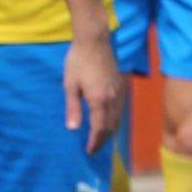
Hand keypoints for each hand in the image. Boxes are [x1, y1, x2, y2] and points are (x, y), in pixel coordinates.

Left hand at [64, 33, 124, 153]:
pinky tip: (109, 121)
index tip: (89, 151)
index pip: (99, 128)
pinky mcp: (121, 86)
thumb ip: (72, 108)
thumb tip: (72, 128)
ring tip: (101, 139)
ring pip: (118, 119)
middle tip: (94, 148)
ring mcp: (119, 92)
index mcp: (99, 100)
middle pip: (111, 127)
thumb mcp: (70, 85)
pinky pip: (121, 110)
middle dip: (103, 140)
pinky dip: (115, 120)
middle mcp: (112, 99)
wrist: (95, 40)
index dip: (94, 142)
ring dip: (110, 132)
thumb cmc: (78, 61)